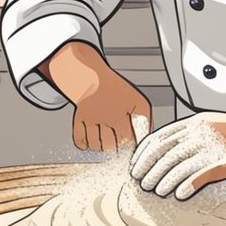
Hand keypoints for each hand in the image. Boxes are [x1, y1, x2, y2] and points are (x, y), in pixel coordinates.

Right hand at [38, 41, 152, 152]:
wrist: (94, 76)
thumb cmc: (117, 90)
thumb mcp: (138, 101)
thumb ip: (145, 121)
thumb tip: (146, 137)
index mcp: (122, 115)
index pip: (128, 143)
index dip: (131, 148)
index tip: (130, 148)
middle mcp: (105, 118)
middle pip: (110, 147)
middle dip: (116, 149)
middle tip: (118, 145)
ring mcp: (91, 120)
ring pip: (95, 146)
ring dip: (101, 147)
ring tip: (106, 140)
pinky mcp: (79, 119)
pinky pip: (80, 140)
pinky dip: (85, 145)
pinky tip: (92, 140)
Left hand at [128, 112, 225, 199]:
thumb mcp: (214, 125)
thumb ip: (191, 135)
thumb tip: (166, 152)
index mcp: (195, 121)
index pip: (160, 137)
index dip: (144, 154)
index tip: (136, 167)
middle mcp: (202, 130)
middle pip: (167, 152)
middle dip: (151, 169)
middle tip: (142, 183)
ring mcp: (215, 144)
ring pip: (181, 165)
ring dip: (166, 181)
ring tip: (159, 192)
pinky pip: (203, 174)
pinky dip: (189, 185)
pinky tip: (180, 195)